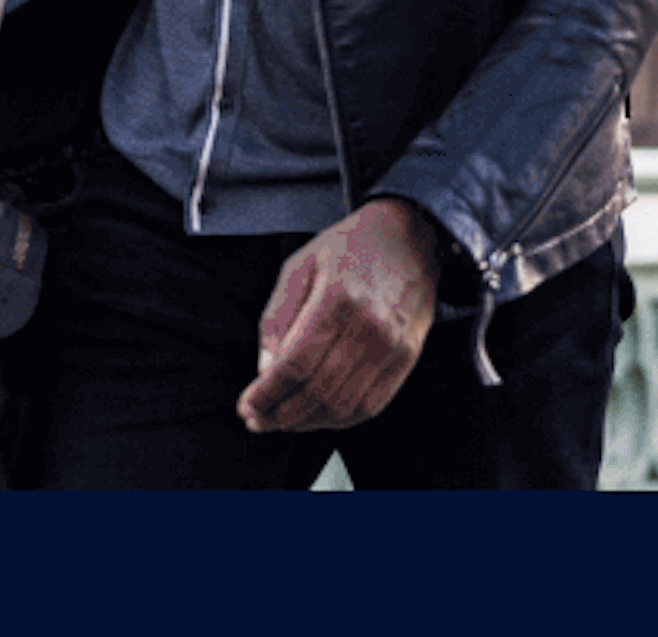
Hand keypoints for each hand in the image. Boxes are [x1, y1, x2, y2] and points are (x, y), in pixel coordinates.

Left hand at [237, 197, 438, 435]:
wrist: (410, 235)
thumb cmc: (350, 247)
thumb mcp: (299, 266)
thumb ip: (276, 318)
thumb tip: (265, 371)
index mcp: (337, 298)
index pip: (296, 364)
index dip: (267, 393)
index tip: (246, 407)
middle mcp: (369, 326)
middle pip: (318, 391)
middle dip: (281, 415)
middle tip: (258, 419)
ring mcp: (392, 346)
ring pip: (343, 406)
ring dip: (307, 422)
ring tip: (283, 420)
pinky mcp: (407, 358)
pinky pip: (371, 405)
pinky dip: (340, 420)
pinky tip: (318, 415)